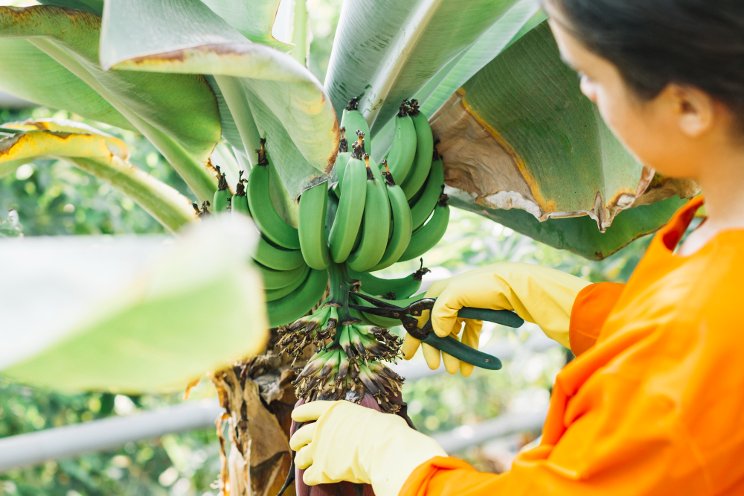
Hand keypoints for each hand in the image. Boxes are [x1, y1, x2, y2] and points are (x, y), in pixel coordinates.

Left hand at [290, 400, 445, 495]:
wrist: (383, 448)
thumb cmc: (385, 430)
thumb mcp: (370, 416)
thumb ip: (360, 420)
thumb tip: (373, 424)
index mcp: (333, 411)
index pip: (309, 409)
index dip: (301, 413)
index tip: (295, 416)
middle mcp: (321, 428)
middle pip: (300, 435)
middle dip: (297, 441)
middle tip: (298, 445)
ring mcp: (319, 449)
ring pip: (300, 457)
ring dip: (302, 460)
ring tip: (304, 463)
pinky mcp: (322, 470)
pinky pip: (309, 476)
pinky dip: (311, 477)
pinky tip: (315, 478)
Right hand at [402, 263, 589, 375]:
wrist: (516, 284)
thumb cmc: (485, 285)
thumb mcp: (456, 293)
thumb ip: (441, 312)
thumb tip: (437, 332)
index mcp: (439, 292)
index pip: (420, 316)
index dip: (414, 336)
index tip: (408, 355)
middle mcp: (449, 300)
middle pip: (435, 328)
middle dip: (435, 348)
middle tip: (435, 366)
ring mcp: (464, 308)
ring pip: (452, 335)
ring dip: (452, 353)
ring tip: (454, 370)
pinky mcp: (479, 315)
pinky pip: (468, 336)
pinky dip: (467, 350)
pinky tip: (468, 366)